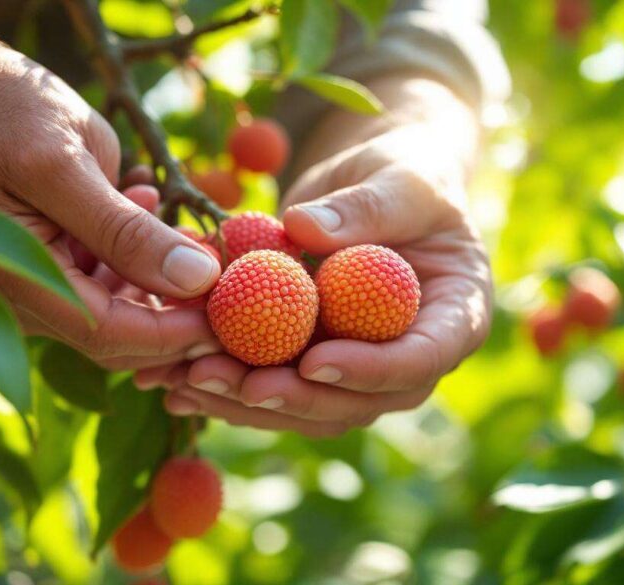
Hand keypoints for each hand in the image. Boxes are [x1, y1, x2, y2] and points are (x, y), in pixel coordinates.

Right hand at [0, 39, 222, 369]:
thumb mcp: (64, 164)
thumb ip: (124, 230)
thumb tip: (196, 279)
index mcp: (19, 282)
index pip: (111, 335)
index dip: (177, 333)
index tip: (233, 314)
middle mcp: (28, 298)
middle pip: (122, 335)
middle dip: (182, 311)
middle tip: (231, 272)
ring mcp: (44, 282)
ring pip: (125, 306)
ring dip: (165, 272)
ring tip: (170, 210)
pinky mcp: (59, 262)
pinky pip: (115, 276)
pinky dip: (144, 248)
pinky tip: (142, 198)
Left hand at [138, 124, 492, 435]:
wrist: (377, 188)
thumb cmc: (405, 174)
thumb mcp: (399, 177)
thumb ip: (366, 207)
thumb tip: (303, 230)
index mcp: (453, 318)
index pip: (419, 361)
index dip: (368, 371)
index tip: (314, 362)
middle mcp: (407, 358)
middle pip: (356, 400)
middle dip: (292, 397)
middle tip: (235, 382)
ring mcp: (359, 367)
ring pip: (306, 406)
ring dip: (245, 400)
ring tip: (186, 382)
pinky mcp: (314, 362)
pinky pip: (272, 384)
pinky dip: (224, 385)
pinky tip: (171, 380)